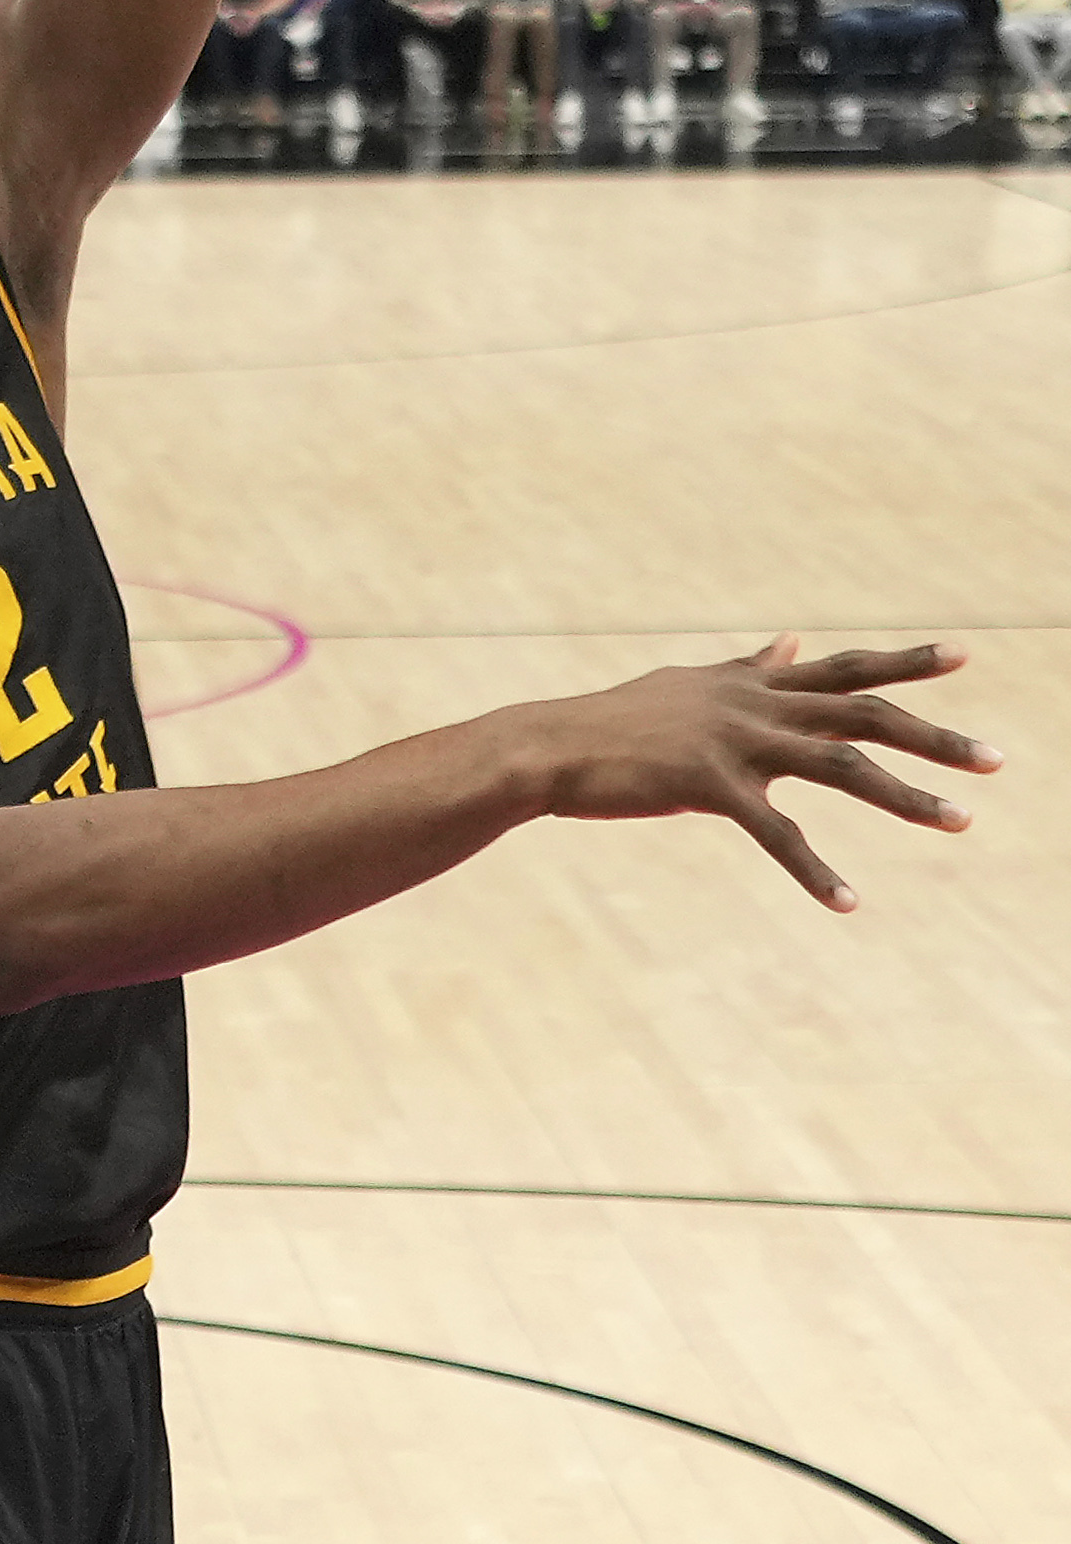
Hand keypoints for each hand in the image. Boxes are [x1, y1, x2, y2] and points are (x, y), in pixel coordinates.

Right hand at [533, 636, 994, 909]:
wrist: (547, 747)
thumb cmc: (613, 723)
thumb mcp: (691, 686)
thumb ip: (749, 669)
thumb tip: (792, 641)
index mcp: (752, 685)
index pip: (843, 668)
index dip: (905, 662)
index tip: (963, 657)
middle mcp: (756, 706)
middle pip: (864, 713)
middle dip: (935, 736)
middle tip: (996, 760)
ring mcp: (735, 743)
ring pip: (841, 765)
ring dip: (907, 797)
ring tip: (961, 820)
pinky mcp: (707, 786)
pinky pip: (776, 833)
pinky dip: (814, 870)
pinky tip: (848, 902)